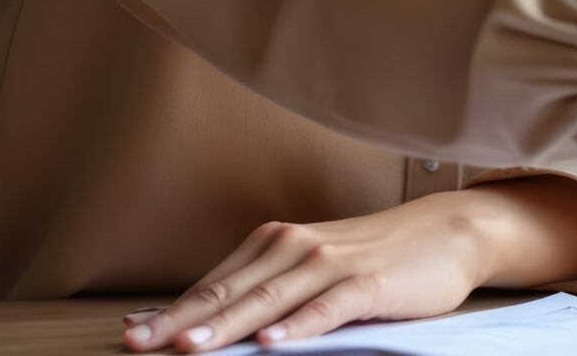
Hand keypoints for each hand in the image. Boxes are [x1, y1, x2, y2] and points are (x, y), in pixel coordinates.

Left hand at [122, 178, 576, 350]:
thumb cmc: (377, 256)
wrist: (448, 232)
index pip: (213, 283)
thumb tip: (210, 324)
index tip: (128, 333)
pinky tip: (272, 343)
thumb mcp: (315, 269)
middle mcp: (295, 247)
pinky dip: (297, 326)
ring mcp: (330, 263)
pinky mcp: (366, 282)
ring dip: (227, 326)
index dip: (169, 310)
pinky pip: (325, 308)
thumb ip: (268, 292)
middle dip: (178, 321)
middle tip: (136, 343)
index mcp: (276, 244)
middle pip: (228, 292)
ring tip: (188, 349)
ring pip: (267, 300)